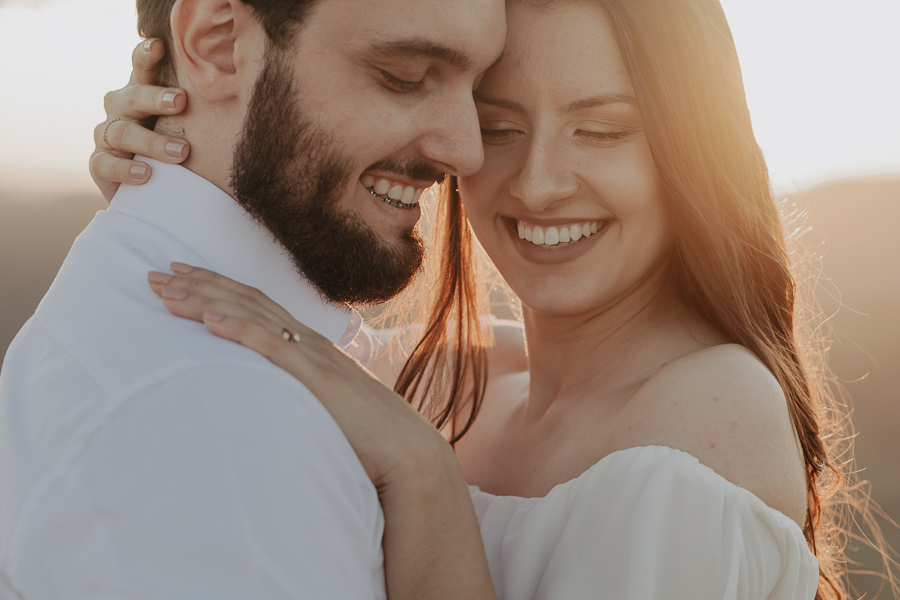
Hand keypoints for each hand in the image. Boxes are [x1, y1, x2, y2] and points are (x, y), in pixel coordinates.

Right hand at [90, 39, 190, 200]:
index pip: (141, 69)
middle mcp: (121, 109)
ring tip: (182, 152)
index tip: (159, 44)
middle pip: (132, 97)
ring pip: (122, 132)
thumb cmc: (176, 146)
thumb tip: (238, 90)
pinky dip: (126, 169)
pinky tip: (147, 174)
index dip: (146, 55)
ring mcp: (106, 137)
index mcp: (141, 92)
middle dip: (155, 98)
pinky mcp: (100, 165)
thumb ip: (199, 109)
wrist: (152, 188)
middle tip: (181, 101)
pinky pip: (106, 165)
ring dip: (153, 142)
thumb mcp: (186, 125)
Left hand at [146, 263, 453, 491]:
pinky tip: (210, 319)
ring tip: (169, 290)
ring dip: (207, 300)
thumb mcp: (324, 406)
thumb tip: (272, 400)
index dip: (218, 288)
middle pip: (247, 301)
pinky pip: (272, 347)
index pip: (257, 306)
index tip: (183, 277)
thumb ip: (299, 394)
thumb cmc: (366, 435)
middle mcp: (307, 342)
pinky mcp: (315, 378)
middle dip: (200, 285)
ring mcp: (312, 357)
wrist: (405, 450)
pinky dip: (240, 329)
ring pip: (252, 316)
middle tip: (158, 272)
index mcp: (309, 347)